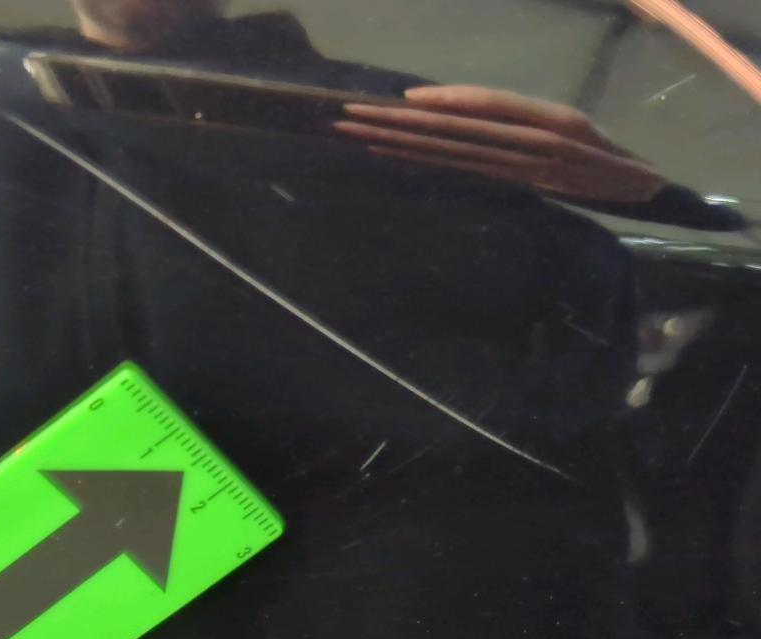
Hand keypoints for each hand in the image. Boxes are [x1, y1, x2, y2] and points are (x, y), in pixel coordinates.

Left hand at [333, 85, 666, 203]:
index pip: (485, 107)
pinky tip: (388, 156)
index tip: (403, 102)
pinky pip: (455, 171)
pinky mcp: (506, 185)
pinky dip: (419, 163)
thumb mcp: (569, 123)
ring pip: (448, 153)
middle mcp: (526, 145)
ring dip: (399, 144)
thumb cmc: (602, 151)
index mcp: (546, 121)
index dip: (445, 103)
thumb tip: (454, 106)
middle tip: (352, 116)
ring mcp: (513, 169)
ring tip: (357, 134)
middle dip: (400, 124)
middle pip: (453, 130)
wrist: (634, 187)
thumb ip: (514, 115)